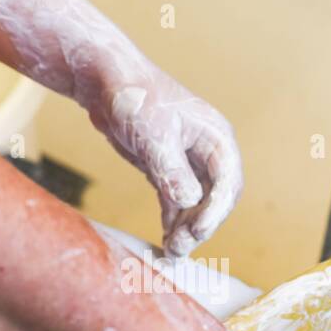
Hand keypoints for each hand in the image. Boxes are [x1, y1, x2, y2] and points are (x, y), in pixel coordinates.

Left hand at [85, 67, 242, 257]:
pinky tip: (166, 237)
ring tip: (171, 251)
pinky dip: (172, 220)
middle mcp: (209, 154)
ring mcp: (189, 164)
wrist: (102, 79)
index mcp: (217, 139)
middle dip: (200, 225)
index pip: (228, 183)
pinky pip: (176, 202)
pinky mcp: (168, 170)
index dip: (216, 209)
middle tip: (181, 247)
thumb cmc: (134, 95)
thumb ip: (172, 169)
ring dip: (186, 228)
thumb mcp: (155, 133)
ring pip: (196, 205)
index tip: (198, 229)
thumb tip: (189, 201)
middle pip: (215, 199)